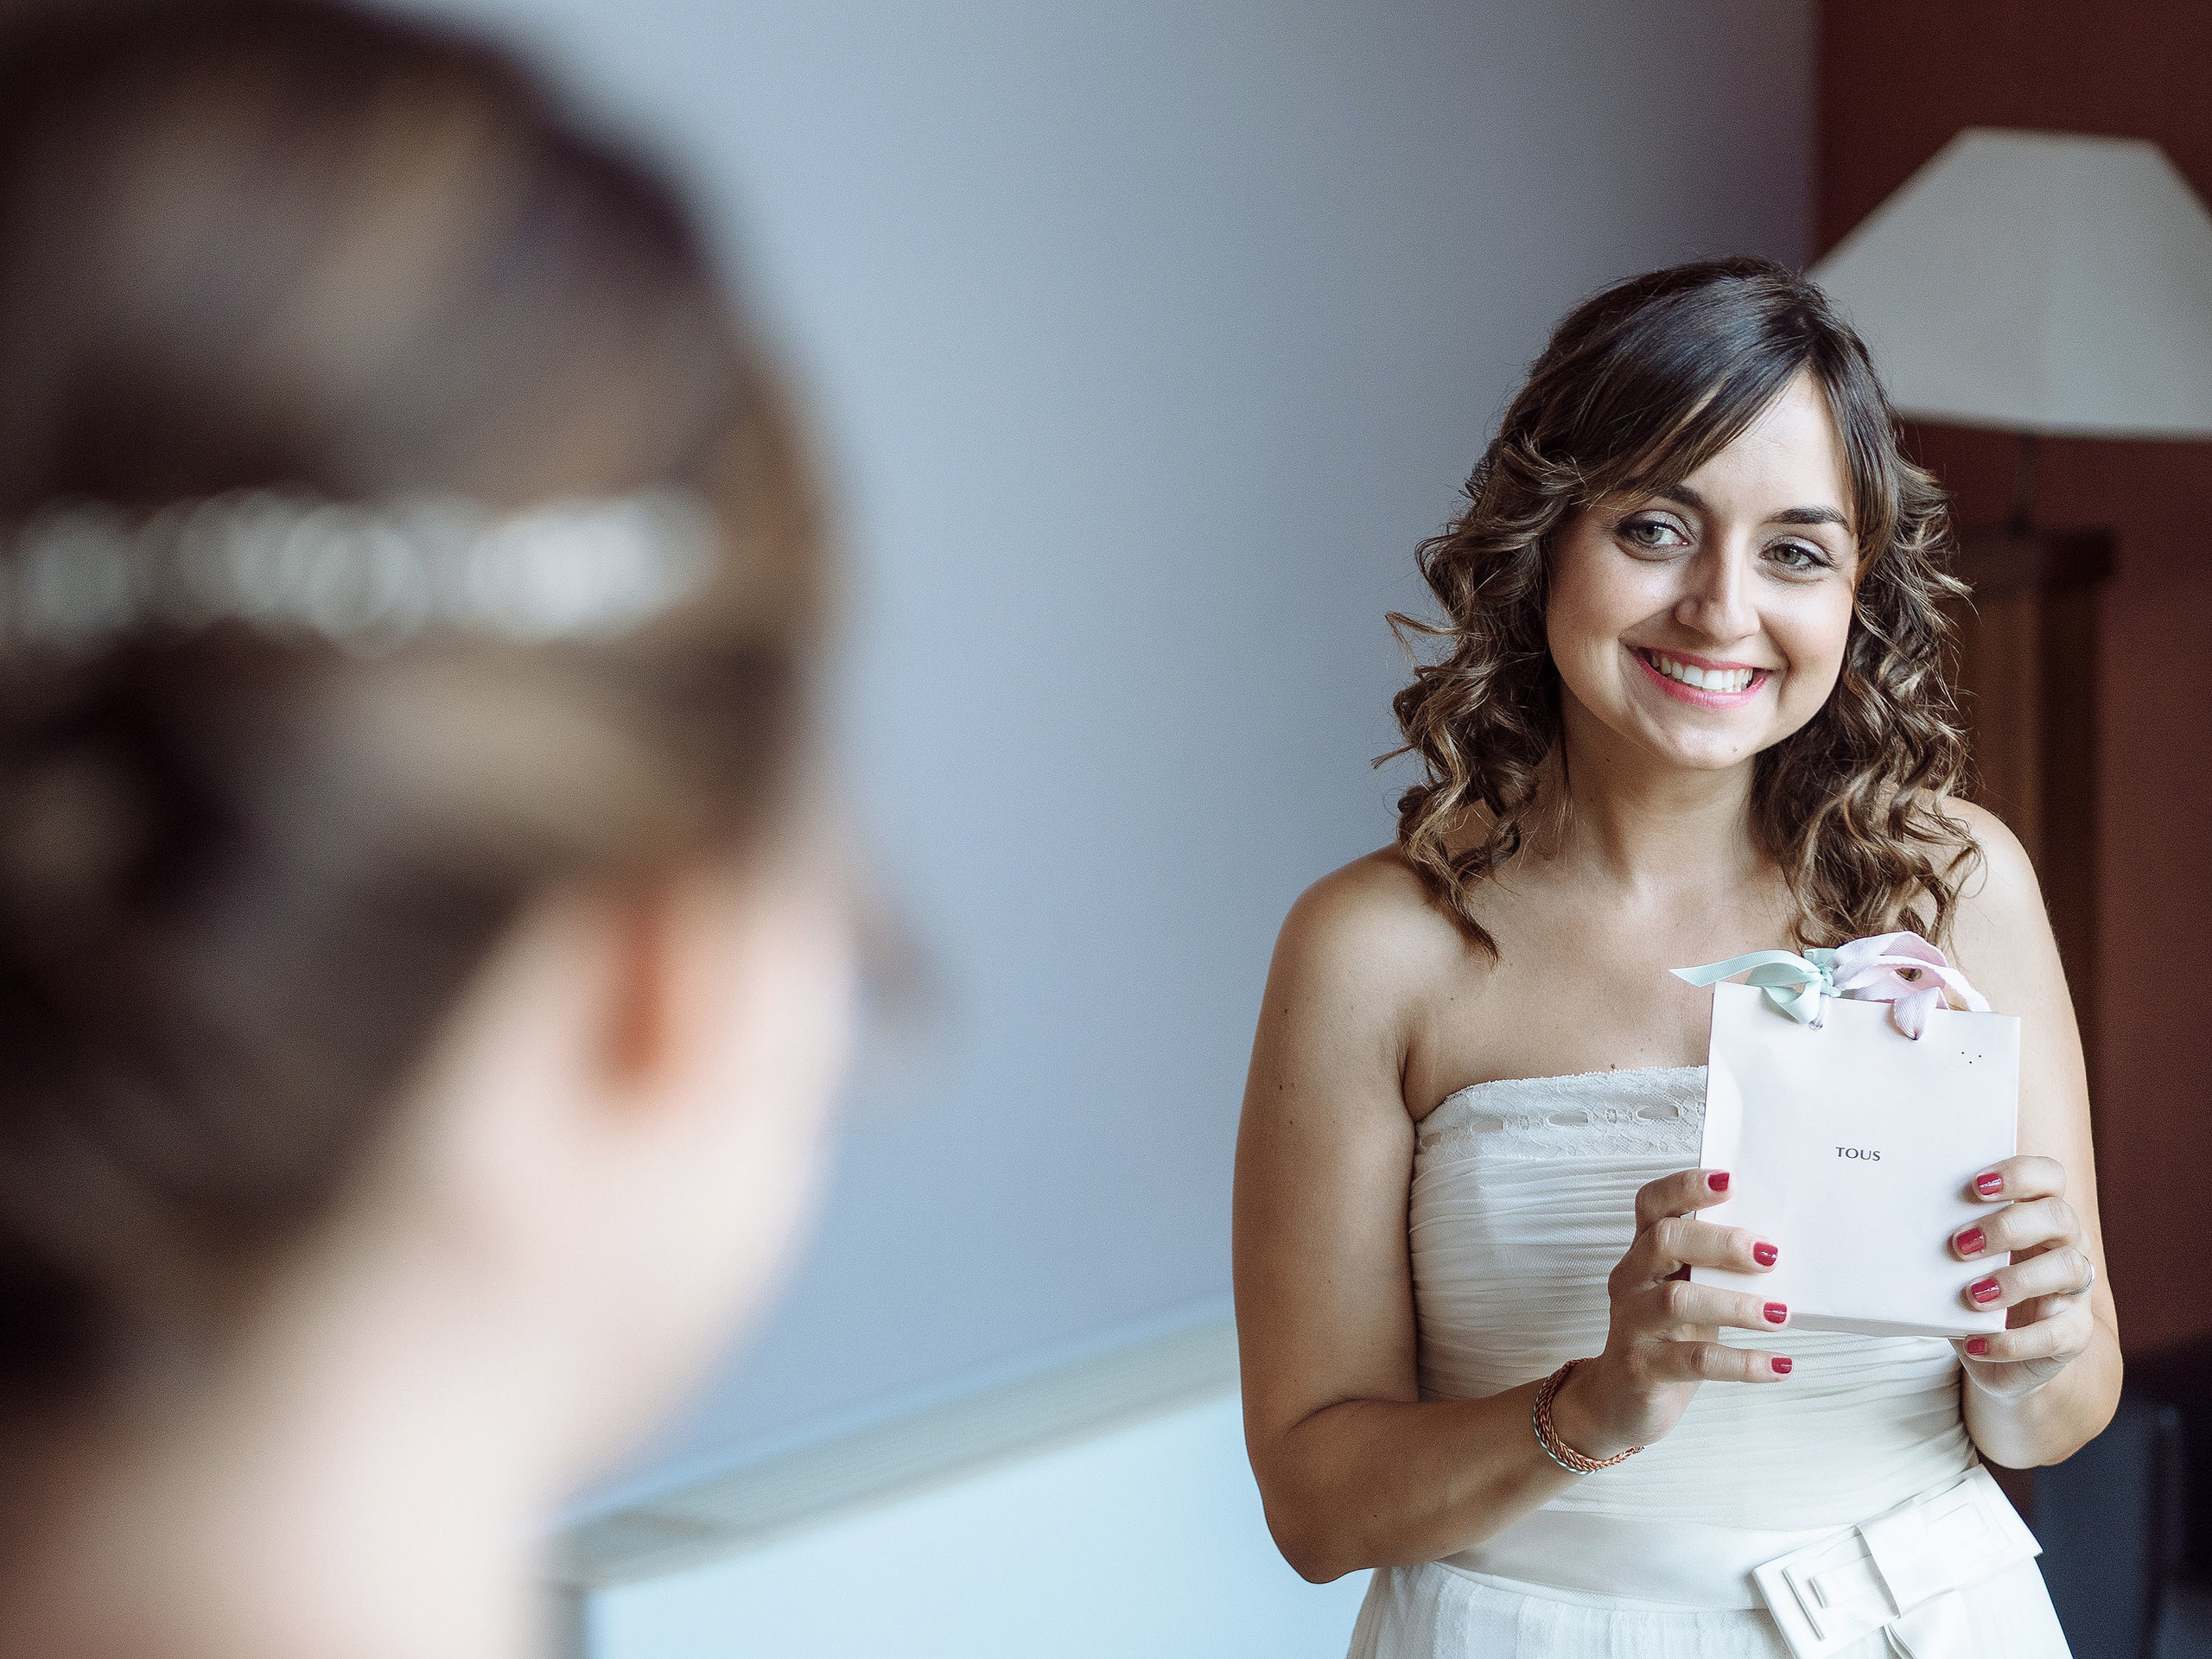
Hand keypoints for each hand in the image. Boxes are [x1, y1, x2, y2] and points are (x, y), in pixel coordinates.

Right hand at [1549, 1168, 1791, 1459]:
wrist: (1619, 1402)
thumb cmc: (1666, 1338)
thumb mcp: (1687, 1295)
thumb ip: (1715, 1270)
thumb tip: (1783, 1249)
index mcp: (1644, 1255)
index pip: (1653, 1205)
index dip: (1686, 1187)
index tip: (1731, 1181)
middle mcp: (1631, 1281)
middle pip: (1664, 1241)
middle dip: (1720, 1243)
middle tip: (1770, 1256)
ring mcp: (1633, 1325)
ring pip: (1677, 1301)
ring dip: (1735, 1305)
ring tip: (1779, 1315)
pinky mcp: (1643, 1369)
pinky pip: (1694, 1362)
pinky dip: (1743, 1363)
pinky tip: (1778, 1365)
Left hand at [1947, 1155, 2095, 1399]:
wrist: (1998, 1352)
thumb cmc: (1973, 1290)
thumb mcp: (1957, 1262)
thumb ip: (1945, 1241)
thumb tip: (1894, 1223)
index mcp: (2039, 1214)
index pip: (2049, 1176)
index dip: (2019, 1174)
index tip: (1976, 1186)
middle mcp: (2067, 1244)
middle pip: (2059, 1216)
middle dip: (2008, 1226)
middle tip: (1960, 1245)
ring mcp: (2075, 1289)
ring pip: (2069, 1268)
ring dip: (2017, 1279)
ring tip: (1973, 1295)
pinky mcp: (2075, 1333)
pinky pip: (2057, 1334)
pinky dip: (2014, 1340)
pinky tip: (1976, 1343)